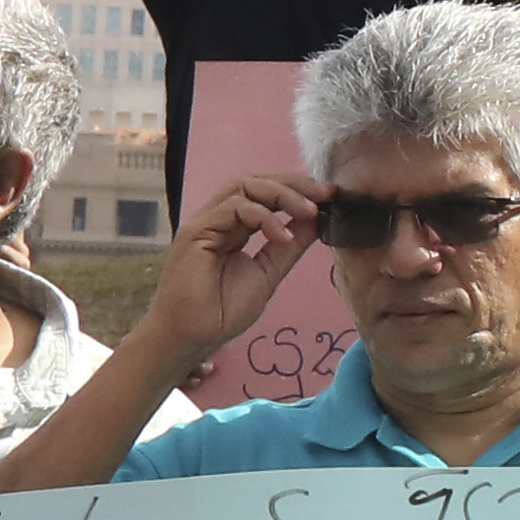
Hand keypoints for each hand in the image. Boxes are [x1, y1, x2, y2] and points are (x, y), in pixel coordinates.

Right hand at [143, 170, 324, 370]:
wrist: (190, 337)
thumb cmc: (221, 312)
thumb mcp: (267, 274)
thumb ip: (288, 248)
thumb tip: (315, 222)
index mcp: (233, 228)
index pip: (264, 194)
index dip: (296, 191)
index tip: (329, 196)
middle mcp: (217, 220)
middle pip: (255, 182)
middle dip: (293, 184)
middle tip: (325, 193)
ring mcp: (205, 224)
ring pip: (243, 187)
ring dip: (282, 195)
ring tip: (309, 211)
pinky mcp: (195, 232)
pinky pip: (232, 209)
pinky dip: (263, 216)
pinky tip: (282, 235)